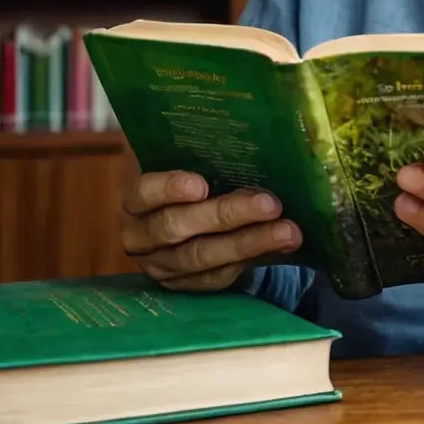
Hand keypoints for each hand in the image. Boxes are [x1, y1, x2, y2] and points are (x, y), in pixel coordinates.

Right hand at [119, 152, 302, 291]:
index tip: (202, 184)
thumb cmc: (190, 177)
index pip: (144, 193)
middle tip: (270, 204)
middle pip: (178, 228)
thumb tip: (251, 136)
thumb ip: (201, 153)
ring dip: (251, 242)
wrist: (187, 220)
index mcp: (135, 202)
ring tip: (288, 231)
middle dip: (227, 215)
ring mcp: (165, 267)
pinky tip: (284, 245)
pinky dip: (256, 258)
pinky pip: (222, 276)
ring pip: (204, 257)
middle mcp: (142, 238)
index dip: (170, 189)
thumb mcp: (184, 163)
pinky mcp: (190, 287)